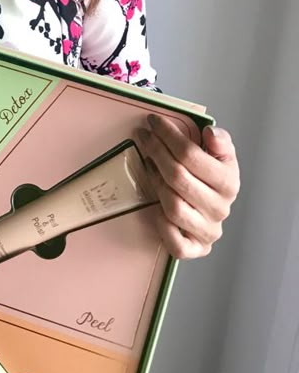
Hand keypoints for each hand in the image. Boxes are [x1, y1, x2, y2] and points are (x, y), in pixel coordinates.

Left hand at [137, 114, 239, 258]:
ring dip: (155, 183)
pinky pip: (175, 243)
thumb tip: (211, 134)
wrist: (211, 211)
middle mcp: (220, 208)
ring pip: (173, 207)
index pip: (191, 155)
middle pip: (178, 177)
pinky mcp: (195, 249)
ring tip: (148, 165)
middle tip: (144, 137)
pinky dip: (161, 225)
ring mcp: (208, 231)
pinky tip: (154, 206)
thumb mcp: (220, 156)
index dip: (168, 135)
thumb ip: (219, 142)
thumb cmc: (210, 180)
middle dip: (156, 152)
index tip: (153, 122)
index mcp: (228, 182)